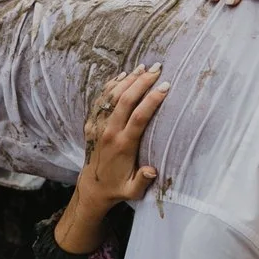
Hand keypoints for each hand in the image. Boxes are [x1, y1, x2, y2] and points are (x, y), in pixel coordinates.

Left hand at [79, 64, 167, 207]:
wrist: (92, 188)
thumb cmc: (118, 188)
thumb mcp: (132, 191)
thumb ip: (143, 180)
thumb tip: (152, 170)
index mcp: (123, 145)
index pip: (139, 117)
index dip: (152, 100)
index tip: (166, 86)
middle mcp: (109, 132)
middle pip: (125, 100)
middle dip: (142, 82)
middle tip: (158, 69)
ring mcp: (99, 127)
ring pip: (112, 96)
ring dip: (128, 80)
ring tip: (143, 67)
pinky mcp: (92, 125)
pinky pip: (101, 100)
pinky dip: (111, 86)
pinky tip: (122, 75)